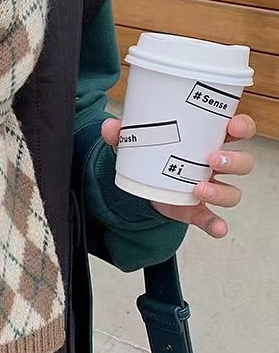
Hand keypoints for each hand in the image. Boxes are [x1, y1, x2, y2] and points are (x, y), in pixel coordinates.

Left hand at [101, 114, 255, 238]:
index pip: (237, 130)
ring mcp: (209, 189)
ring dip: (221, 192)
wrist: (139, 183)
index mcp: (206, 140)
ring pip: (232, 192)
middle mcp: (213, 165)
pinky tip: (217, 227)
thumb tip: (109, 126)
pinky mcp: (196, 211)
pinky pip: (213, 219)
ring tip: (198, 188)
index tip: (234, 125)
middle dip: (234, 160)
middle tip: (212, 158)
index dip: (242, 126)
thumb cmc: (149, 154)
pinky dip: (216, 224)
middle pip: (243, 163)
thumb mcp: (135, 140)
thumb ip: (122, 133)